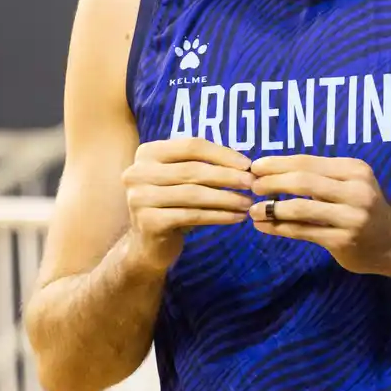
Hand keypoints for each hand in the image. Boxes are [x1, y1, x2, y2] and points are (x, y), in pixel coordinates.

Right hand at [122, 137, 254, 272]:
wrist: (148, 244)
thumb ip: (203, 165)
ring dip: (226, 198)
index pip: (191, 146)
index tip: (247, 164)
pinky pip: (192, 216)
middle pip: (193, 170)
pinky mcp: (148, 222)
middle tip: (252, 184)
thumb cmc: (173, 204)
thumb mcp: (182, 179)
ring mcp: (139, 198)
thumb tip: (245, 164)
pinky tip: (236, 217)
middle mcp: (137, 173)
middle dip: (227, 176)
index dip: (222, 154)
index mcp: (147, 153)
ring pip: (194, 194)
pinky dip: (218, 216)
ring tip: (248, 203)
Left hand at [248, 155, 390, 274]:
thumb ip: (318, 177)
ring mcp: (352, 217)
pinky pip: (303, 231)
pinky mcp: (344, 240)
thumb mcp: (349, 184)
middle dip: (272, 182)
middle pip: (304, 181)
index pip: (308, 162)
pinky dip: (279, 228)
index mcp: (354, 170)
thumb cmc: (361, 208)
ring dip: (272, 208)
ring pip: (302, 208)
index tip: (254, 167)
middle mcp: (356, 190)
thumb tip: (271, 171)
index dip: (278, 164)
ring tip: (253, 210)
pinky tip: (263, 226)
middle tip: (252, 187)